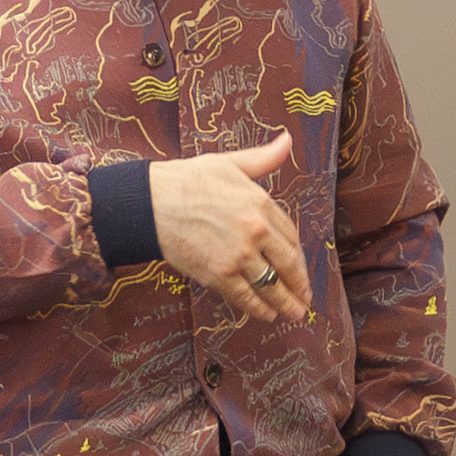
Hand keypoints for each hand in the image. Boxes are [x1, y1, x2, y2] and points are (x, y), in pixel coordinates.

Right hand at [150, 133, 312, 324]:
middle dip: (299, 285)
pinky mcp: (218, 274)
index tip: (300, 267)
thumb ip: (262, 159)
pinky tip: (267, 314)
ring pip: (270, 285)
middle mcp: (255, 231)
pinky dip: (258, 308)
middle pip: (287, 264)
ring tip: (294, 314)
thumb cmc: (187, 179)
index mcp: (261, 203)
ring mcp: (238, 255)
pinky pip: (245, 296)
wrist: (150, 202)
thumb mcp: (229, 162)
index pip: (291, 235)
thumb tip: (287, 141)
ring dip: (285, 303)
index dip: (297, 255)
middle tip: (306, 298)